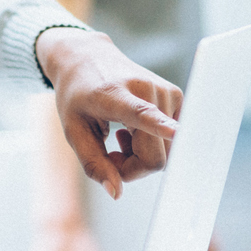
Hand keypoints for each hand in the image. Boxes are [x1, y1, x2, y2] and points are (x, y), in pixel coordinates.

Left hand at [36, 30, 181, 197]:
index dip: (159, 125)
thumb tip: (116, 193)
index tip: (174, 131)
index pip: (141, 113)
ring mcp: (165, 91)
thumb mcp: (73, 131)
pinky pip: (172, 142)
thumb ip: (94, 164)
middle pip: (156, 156)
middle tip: (111, 154)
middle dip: (133, 167)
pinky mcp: (176, 95)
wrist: (86, 57)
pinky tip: (133, 131)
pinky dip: (152, 145)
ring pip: (166, 153)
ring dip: (141, 156)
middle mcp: (146, 89)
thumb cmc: (76, 96)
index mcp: (114, 95)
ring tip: (119, 137)